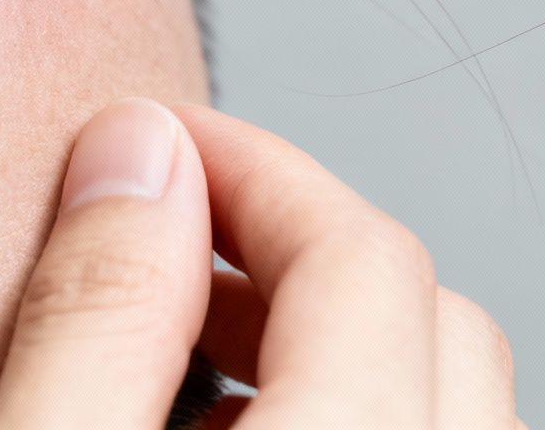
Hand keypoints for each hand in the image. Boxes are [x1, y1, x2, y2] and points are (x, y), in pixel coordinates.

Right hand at [0, 99, 520, 428]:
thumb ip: (95, 320)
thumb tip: (136, 153)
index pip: (360, 253)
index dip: (246, 167)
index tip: (146, 143)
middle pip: (429, 313)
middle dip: (294, 241)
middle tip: (160, 230)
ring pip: (449, 396)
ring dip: (332, 335)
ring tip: (186, 342)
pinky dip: (358, 415)